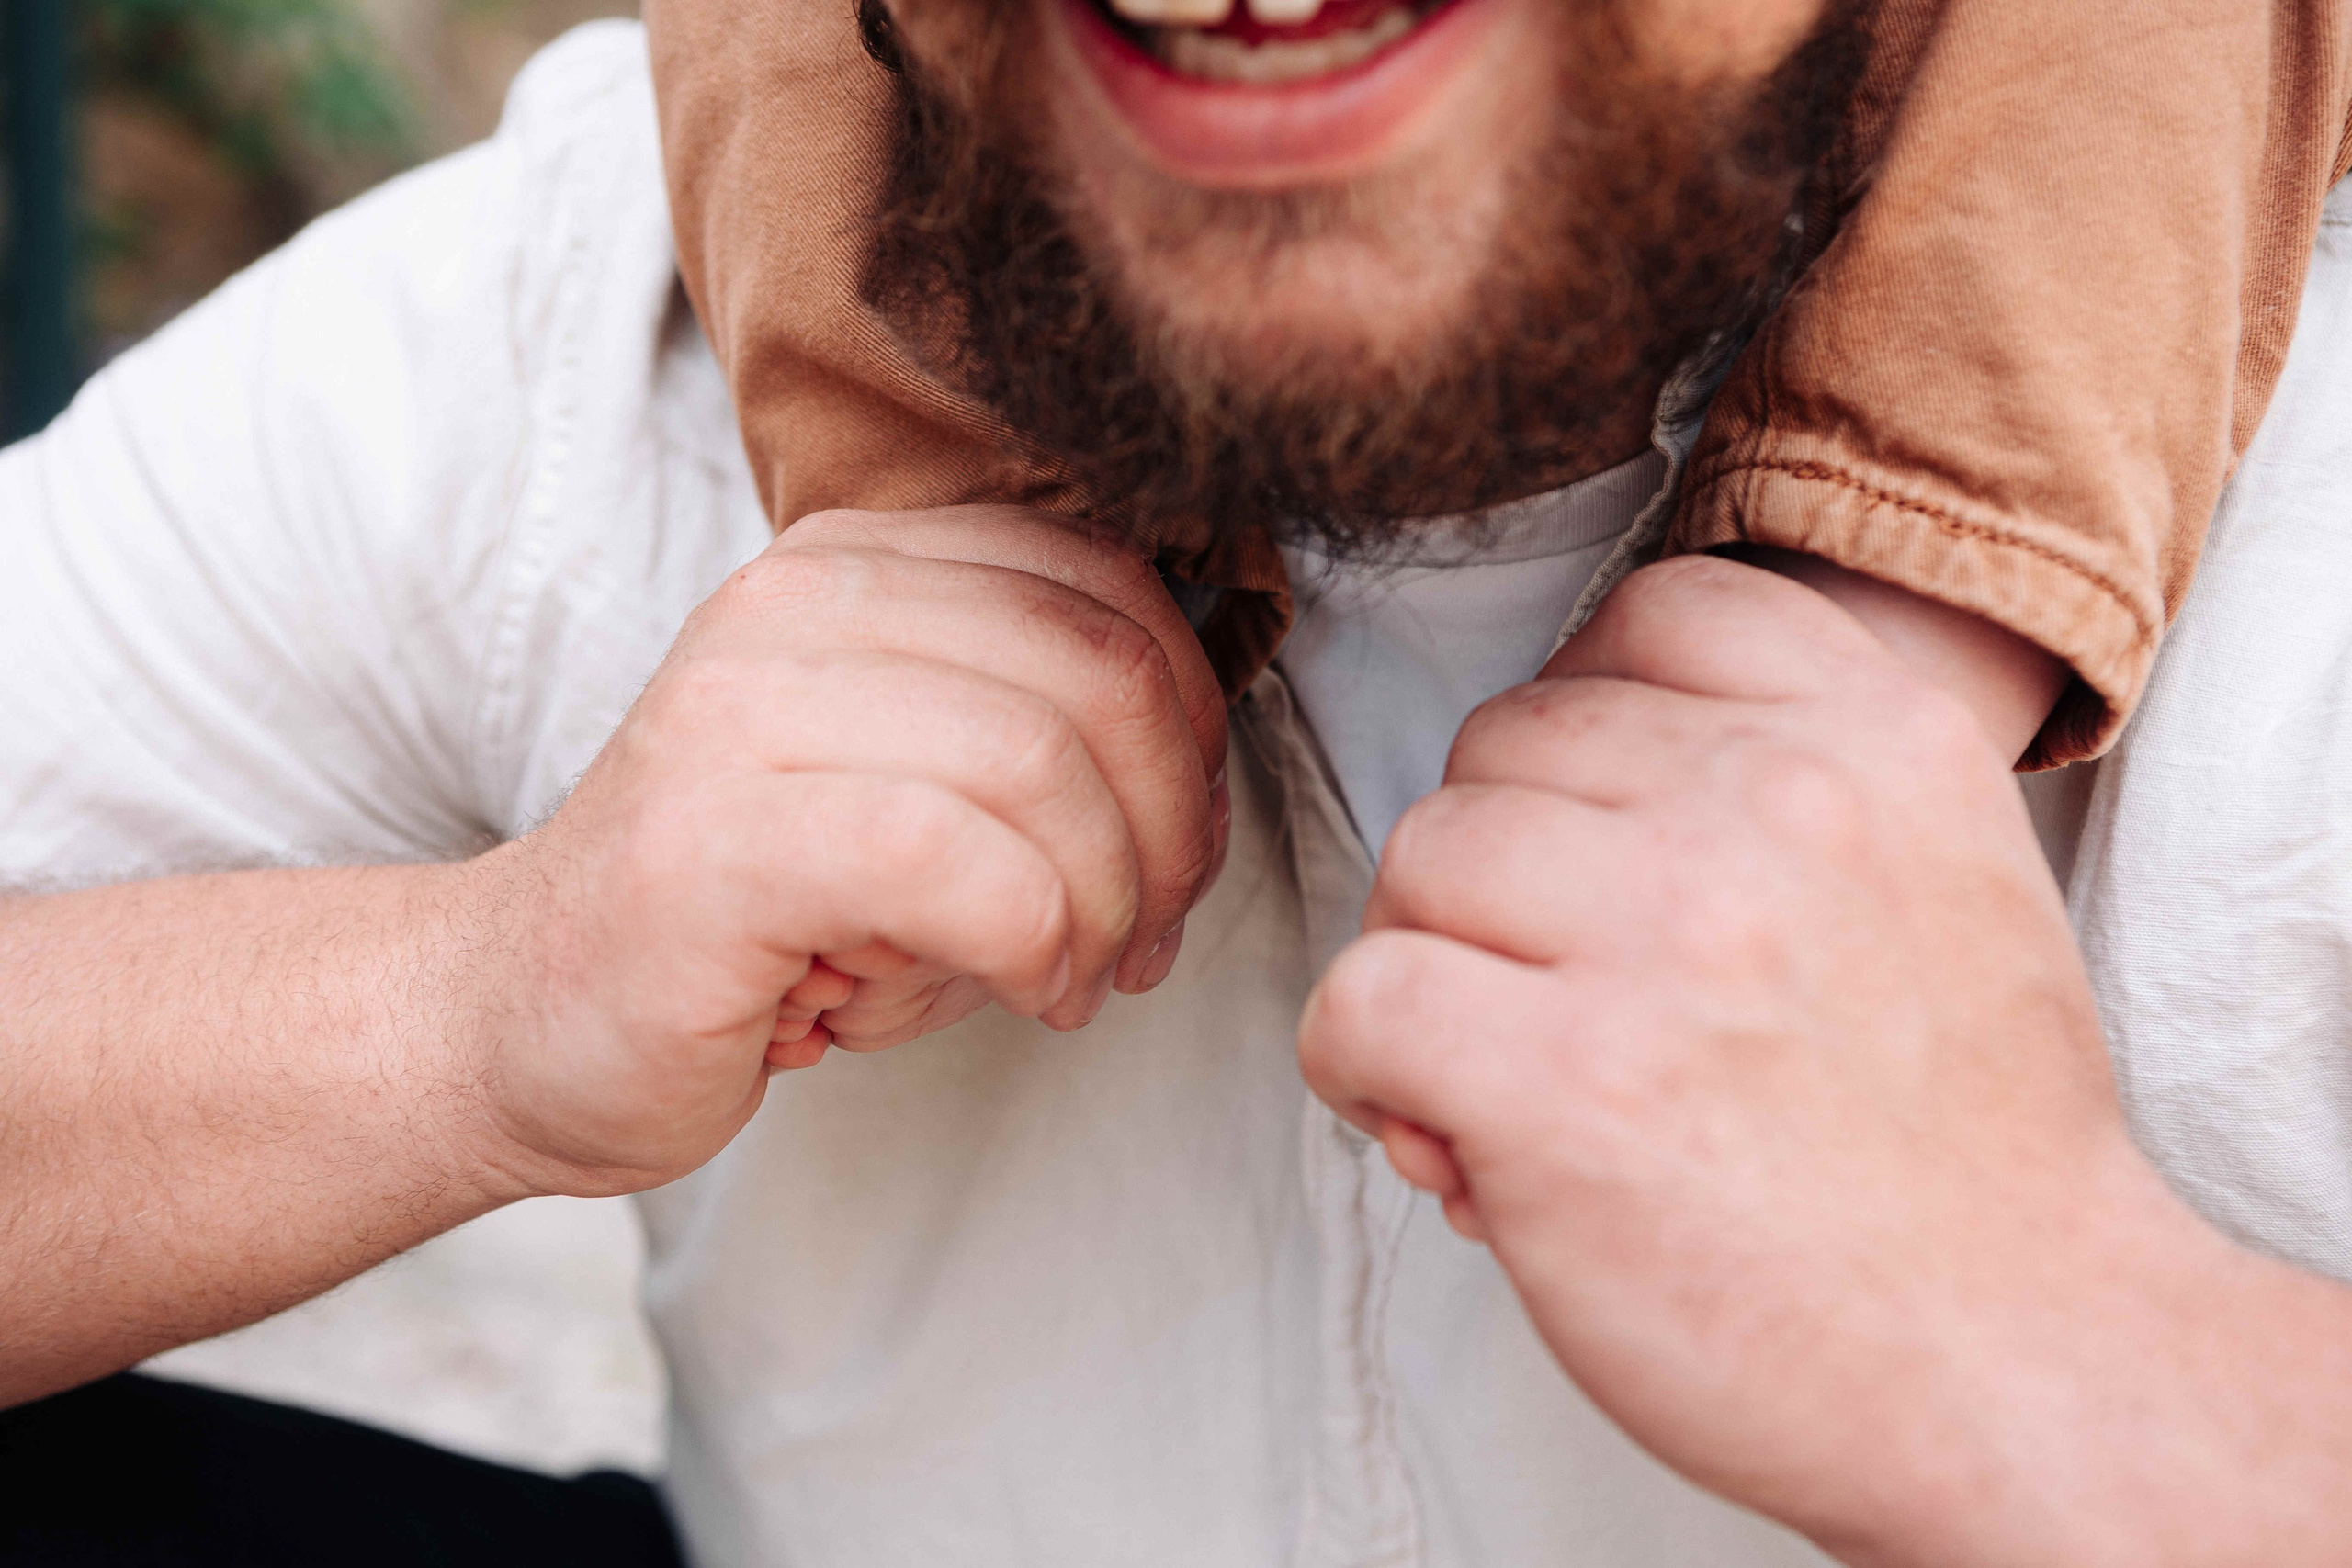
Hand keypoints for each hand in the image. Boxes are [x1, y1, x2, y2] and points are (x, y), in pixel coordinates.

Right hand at [468, 506, 1228, 1193]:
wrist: (524, 1016)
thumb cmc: (755, 917)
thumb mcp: (911, 784)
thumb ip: (1033, 730)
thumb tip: (1201, 766)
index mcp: (855, 566)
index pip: (1105, 584)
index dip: (1195, 724)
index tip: (1181, 845)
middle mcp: (796, 604)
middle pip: (1099, 670)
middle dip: (1174, 827)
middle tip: (1149, 934)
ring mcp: (743, 710)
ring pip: (1042, 765)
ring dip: (1106, 902)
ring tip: (1077, 977)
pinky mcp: (717, 839)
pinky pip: (959, 866)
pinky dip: (1037, 946)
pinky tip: (1029, 995)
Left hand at [1298, 557, 2235, 1563]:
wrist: (2031, 1372)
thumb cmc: (1963, 1155)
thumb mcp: (1950, 890)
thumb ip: (1785, 792)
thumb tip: (1549, 807)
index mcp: (1882, 740)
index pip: (1649, 616)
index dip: (1589, 728)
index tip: (1598, 837)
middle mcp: (1778, 806)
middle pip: (1506, 741)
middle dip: (1502, 867)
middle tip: (1555, 990)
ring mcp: (1669, 935)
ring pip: (1422, 852)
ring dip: (1431, 960)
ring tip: (1505, 1066)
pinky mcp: (1562, 1080)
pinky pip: (1360, 997)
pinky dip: (1360, 1062)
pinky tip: (1429, 1123)